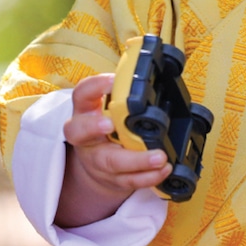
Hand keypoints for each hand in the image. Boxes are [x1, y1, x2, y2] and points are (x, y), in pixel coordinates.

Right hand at [55, 74, 171, 227]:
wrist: (98, 162)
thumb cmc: (111, 122)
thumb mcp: (111, 104)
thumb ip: (128, 89)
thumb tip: (160, 64)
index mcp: (86, 109)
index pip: (83, 94)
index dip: (94, 87)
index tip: (111, 81)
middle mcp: (86, 135)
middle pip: (81, 132)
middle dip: (94, 128)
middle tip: (110, 124)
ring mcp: (97, 159)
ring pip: (110, 162)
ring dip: (136, 161)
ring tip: (160, 157)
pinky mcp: (111, 177)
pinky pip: (128, 181)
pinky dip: (148, 178)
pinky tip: (164, 170)